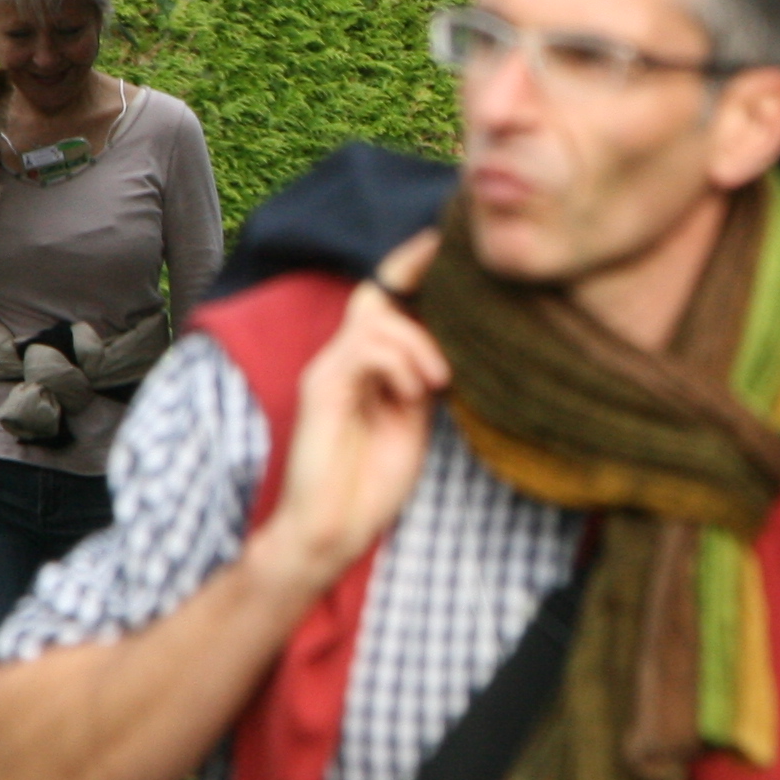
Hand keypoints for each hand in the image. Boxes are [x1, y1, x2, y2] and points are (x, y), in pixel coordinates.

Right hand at [246, 233, 446, 598]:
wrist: (333, 530)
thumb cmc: (371, 483)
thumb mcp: (414, 421)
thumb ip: (425, 379)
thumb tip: (458, 346)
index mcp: (365, 368)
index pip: (384, 302)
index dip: (412, 271)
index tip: (448, 249)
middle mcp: (341, 361)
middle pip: (376, 296)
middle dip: (413, 279)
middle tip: (451, 295)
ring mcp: (328, 372)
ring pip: (374, 319)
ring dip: (418, 344)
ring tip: (439, 382)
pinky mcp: (321, 389)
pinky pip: (364, 349)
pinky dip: (398, 363)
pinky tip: (415, 394)